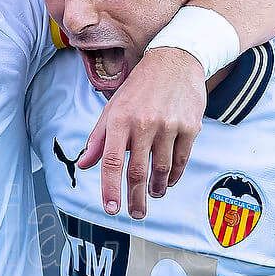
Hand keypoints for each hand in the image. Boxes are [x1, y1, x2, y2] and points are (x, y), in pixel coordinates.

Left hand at [82, 48, 205, 218]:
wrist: (175, 60)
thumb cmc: (139, 87)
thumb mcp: (113, 108)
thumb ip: (99, 139)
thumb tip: (85, 164)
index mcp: (120, 120)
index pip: (112, 162)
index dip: (110, 189)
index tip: (111, 209)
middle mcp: (144, 123)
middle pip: (138, 172)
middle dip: (136, 199)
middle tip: (136, 215)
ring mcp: (169, 125)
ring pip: (161, 170)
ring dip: (156, 188)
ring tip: (152, 195)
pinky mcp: (190, 126)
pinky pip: (181, 160)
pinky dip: (173, 176)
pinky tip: (167, 181)